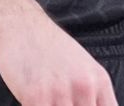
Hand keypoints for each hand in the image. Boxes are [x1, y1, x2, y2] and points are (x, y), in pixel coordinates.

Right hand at [0, 8, 116, 105]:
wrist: (23, 26)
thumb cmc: (52, 50)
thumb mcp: (83, 69)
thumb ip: (93, 95)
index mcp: (100, 81)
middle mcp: (85, 86)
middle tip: (58, 104)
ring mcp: (60, 91)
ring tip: (48, 102)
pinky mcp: (35, 94)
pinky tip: (31, 103)